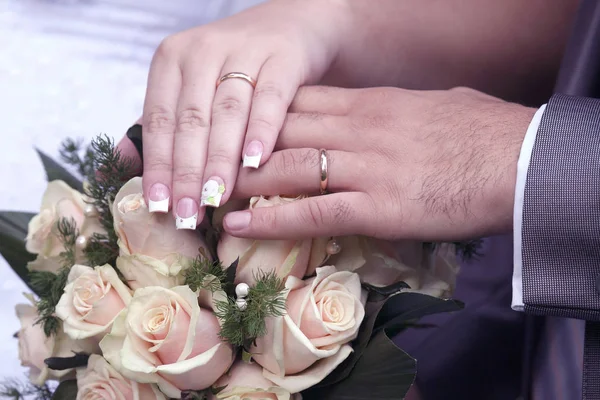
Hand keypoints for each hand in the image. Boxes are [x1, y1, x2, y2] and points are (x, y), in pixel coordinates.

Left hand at [132, 0, 352, 228]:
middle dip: (188, 172)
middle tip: (187, 213)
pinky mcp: (282, 57)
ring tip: (216, 197)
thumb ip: (157, 125)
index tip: (158, 205)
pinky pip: (270, 98)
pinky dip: (262, 130)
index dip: (157, 165)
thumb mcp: (188, 87)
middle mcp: (202, 51)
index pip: (159, 120)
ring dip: (220, 159)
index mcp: (172, 59)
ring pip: (227, 112)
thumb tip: (114, 167)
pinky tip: (255, 161)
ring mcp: (243, 51)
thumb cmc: (232, 67)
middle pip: (191, 120)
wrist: (287, 26)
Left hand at [225, 86, 535, 240]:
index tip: (234, 126)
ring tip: (207, 193)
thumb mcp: (433, 106)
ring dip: (243, 181)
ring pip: (288, 168)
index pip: (302, 102)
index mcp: (373, 103)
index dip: (262, 115)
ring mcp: (366, 168)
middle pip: (283, 131)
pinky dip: (272, 218)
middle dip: (241, 146)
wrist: (518, 160)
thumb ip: (398, 110)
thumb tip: (388, 115)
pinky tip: (240, 223)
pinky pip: (313, 211)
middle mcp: (360, 130)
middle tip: (204, 159)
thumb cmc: (482, 132)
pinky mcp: (378, 206)